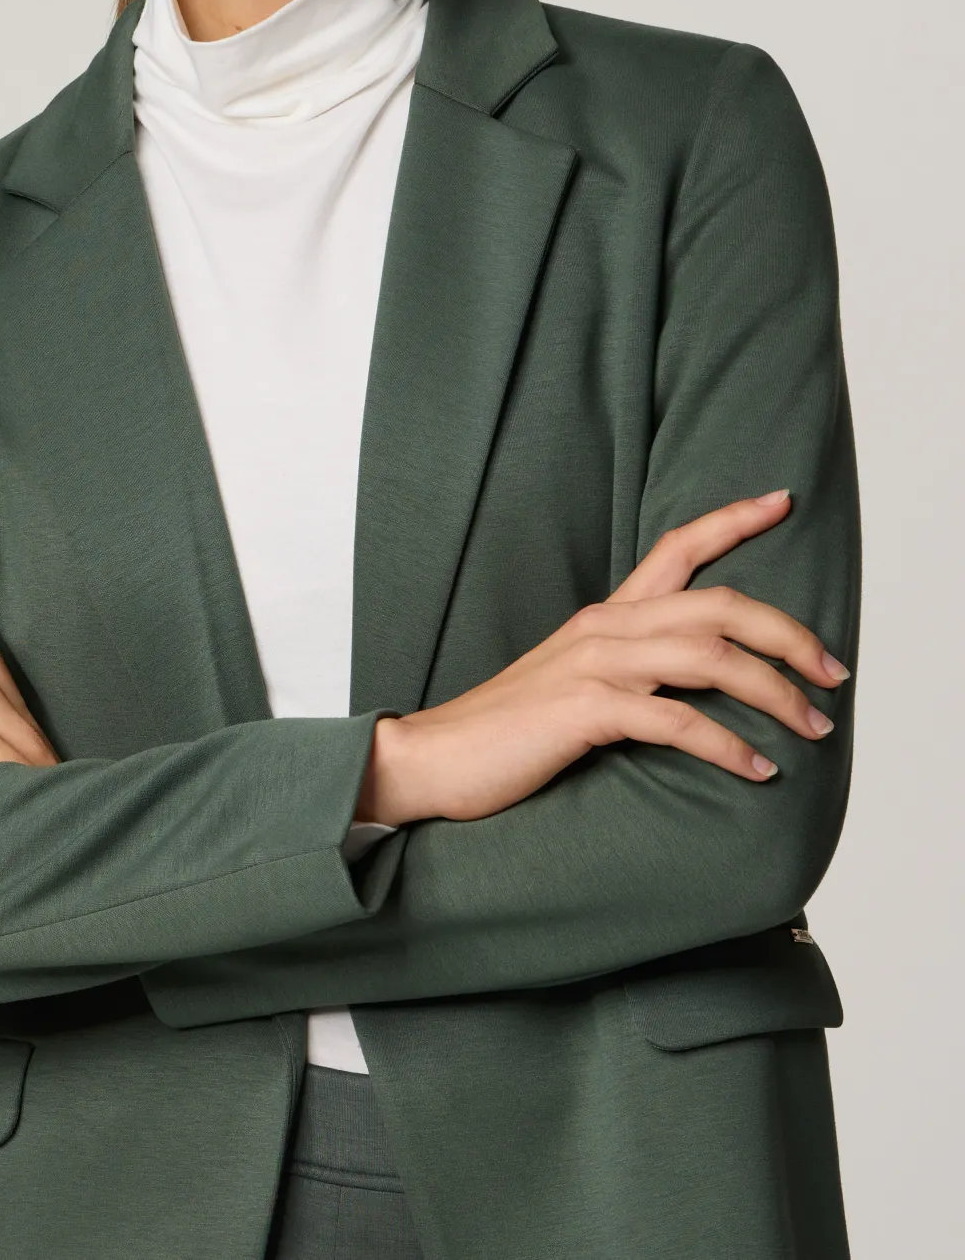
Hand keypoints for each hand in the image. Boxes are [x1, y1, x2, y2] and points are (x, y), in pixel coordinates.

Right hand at [356, 490, 850, 825]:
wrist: (434, 757)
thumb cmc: (507, 731)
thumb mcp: (575, 683)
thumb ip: (629, 672)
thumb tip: (694, 691)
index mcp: (605, 615)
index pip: (677, 547)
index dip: (733, 520)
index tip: (782, 499)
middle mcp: (606, 627)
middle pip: (721, 604)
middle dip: (790, 634)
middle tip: (833, 673)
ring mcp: (596, 664)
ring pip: (712, 658)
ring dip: (776, 693)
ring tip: (813, 728)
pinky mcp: (586, 710)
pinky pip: (678, 721)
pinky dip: (728, 746)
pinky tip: (757, 769)